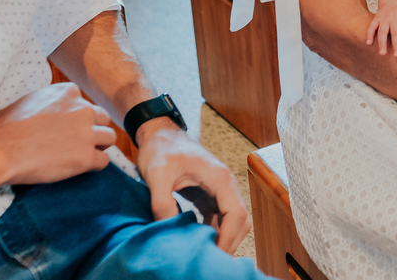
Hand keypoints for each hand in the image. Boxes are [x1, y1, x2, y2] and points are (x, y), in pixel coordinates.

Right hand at [0, 83, 116, 185]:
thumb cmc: (6, 128)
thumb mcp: (32, 101)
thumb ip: (53, 103)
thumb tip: (57, 112)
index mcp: (68, 92)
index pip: (85, 103)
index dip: (77, 118)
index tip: (65, 128)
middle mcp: (82, 109)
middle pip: (102, 118)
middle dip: (93, 129)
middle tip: (77, 143)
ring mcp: (86, 133)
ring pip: (109, 138)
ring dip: (98, 146)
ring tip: (80, 155)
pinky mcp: (86, 157)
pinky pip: (103, 161)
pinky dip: (94, 166)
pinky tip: (80, 168)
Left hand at [135, 121, 250, 253]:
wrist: (159, 134)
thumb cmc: (161, 149)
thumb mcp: (156, 175)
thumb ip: (162, 203)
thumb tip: (168, 230)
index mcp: (218, 178)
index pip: (236, 214)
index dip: (228, 237)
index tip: (214, 255)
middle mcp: (224, 184)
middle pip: (240, 220)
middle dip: (229, 242)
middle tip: (211, 261)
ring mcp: (219, 189)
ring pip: (233, 220)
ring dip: (223, 237)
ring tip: (206, 255)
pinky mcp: (209, 194)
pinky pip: (220, 217)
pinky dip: (214, 232)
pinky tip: (199, 242)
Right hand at [367, 1, 396, 56]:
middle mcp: (394, 19)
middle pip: (395, 33)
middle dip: (395, 45)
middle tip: (396, 55)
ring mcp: (384, 19)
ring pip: (382, 31)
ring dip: (382, 42)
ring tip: (382, 52)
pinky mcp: (376, 18)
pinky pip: (372, 26)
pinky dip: (369, 34)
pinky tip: (369, 42)